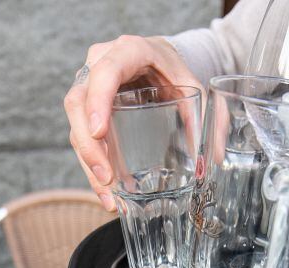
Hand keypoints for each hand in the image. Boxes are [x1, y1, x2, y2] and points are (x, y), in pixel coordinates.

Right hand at [64, 35, 201, 210]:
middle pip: (78, 103)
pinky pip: (81, 133)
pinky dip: (90, 162)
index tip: (100, 132)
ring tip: (108, 194)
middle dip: (89, 145)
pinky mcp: (85, 105)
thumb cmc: (171, 69)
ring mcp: (88, 84)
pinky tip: (105, 188)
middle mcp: (99, 64)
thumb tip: (212, 159)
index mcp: (127, 51)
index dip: (97, 102)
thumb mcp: (191, 86)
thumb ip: (205, 118)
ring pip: (75, 123)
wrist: (157, 59)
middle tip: (107, 177)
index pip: (104, 73)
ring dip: (88, 161)